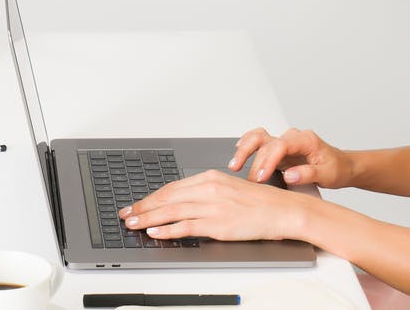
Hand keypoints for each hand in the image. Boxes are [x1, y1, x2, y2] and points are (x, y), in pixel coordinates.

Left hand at [118, 169, 311, 240]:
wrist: (283, 210)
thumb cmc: (260, 202)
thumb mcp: (229, 188)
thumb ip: (206, 192)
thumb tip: (183, 202)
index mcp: (211, 177)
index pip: (172, 187)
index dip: (150, 197)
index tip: (137, 204)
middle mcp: (209, 189)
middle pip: (167, 198)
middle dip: (142, 207)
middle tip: (126, 215)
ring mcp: (213, 207)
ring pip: (172, 212)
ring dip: (148, 218)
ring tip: (133, 224)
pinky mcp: (219, 224)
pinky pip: (187, 227)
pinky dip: (168, 230)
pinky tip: (156, 232)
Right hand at [230, 127, 352, 188]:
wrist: (342, 165)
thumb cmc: (336, 169)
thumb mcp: (327, 174)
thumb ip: (308, 174)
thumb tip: (289, 175)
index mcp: (305, 140)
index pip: (281, 145)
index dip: (268, 160)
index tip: (261, 177)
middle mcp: (292, 138)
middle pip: (266, 141)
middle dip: (255, 161)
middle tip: (250, 180)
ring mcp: (284, 142)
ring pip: (259, 137)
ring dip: (245, 149)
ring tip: (234, 165)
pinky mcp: (279, 149)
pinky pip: (259, 142)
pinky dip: (247, 145)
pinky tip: (238, 153)